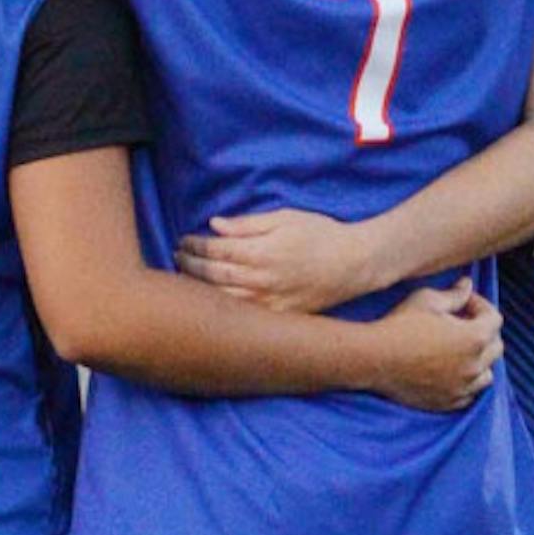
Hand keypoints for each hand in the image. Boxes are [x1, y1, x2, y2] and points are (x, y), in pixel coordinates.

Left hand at [175, 209, 380, 313]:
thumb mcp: (286, 218)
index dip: (195, 245)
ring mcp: (268, 302)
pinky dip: (220, 307)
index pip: (215, 249)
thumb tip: (215, 225)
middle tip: (178, 257)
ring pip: (221, 299)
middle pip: (212, 275)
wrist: (355, 264)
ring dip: (198, 288)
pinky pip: (241, 315)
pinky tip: (209, 300)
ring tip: (186, 277)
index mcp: (262, 251)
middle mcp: (261, 279)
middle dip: (189, 265)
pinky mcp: (276, 316)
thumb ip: (248, 224)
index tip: (185, 240)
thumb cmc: (321, 235)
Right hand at [366, 280, 502, 411]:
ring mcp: (461, 387)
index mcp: (474, 338)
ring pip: (486, 374)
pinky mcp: (447, 402)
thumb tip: (467, 285)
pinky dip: (465, 383)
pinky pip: (468, 394)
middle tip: (461, 324)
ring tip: (458, 351)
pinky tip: (449, 372)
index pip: (494, 318)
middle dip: (483, 332)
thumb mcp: (427, 300)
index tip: (463, 302)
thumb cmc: (398, 326)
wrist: (372, 359)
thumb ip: (454, 294)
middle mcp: (474, 366)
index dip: (480, 305)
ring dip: (478, 361)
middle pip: (496, 347)